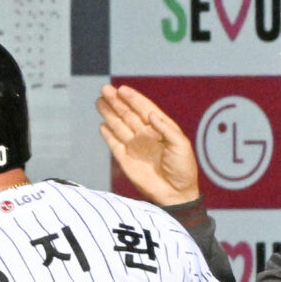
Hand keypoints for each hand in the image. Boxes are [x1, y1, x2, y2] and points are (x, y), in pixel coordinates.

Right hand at [96, 84, 199, 205]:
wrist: (175, 193)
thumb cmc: (183, 168)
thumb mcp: (181, 145)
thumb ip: (166, 129)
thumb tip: (151, 115)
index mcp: (160, 128)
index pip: (143, 108)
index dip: (132, 98)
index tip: (121, 89)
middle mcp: (145, 135)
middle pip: (127, 114)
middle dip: (116, 102)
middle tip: (104, 90)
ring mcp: (134, 147)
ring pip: (118, 126)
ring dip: (109, 114)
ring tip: (99, 102)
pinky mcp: (126, 161)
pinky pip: (114, 145)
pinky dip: (108, 136)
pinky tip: (102, 125)